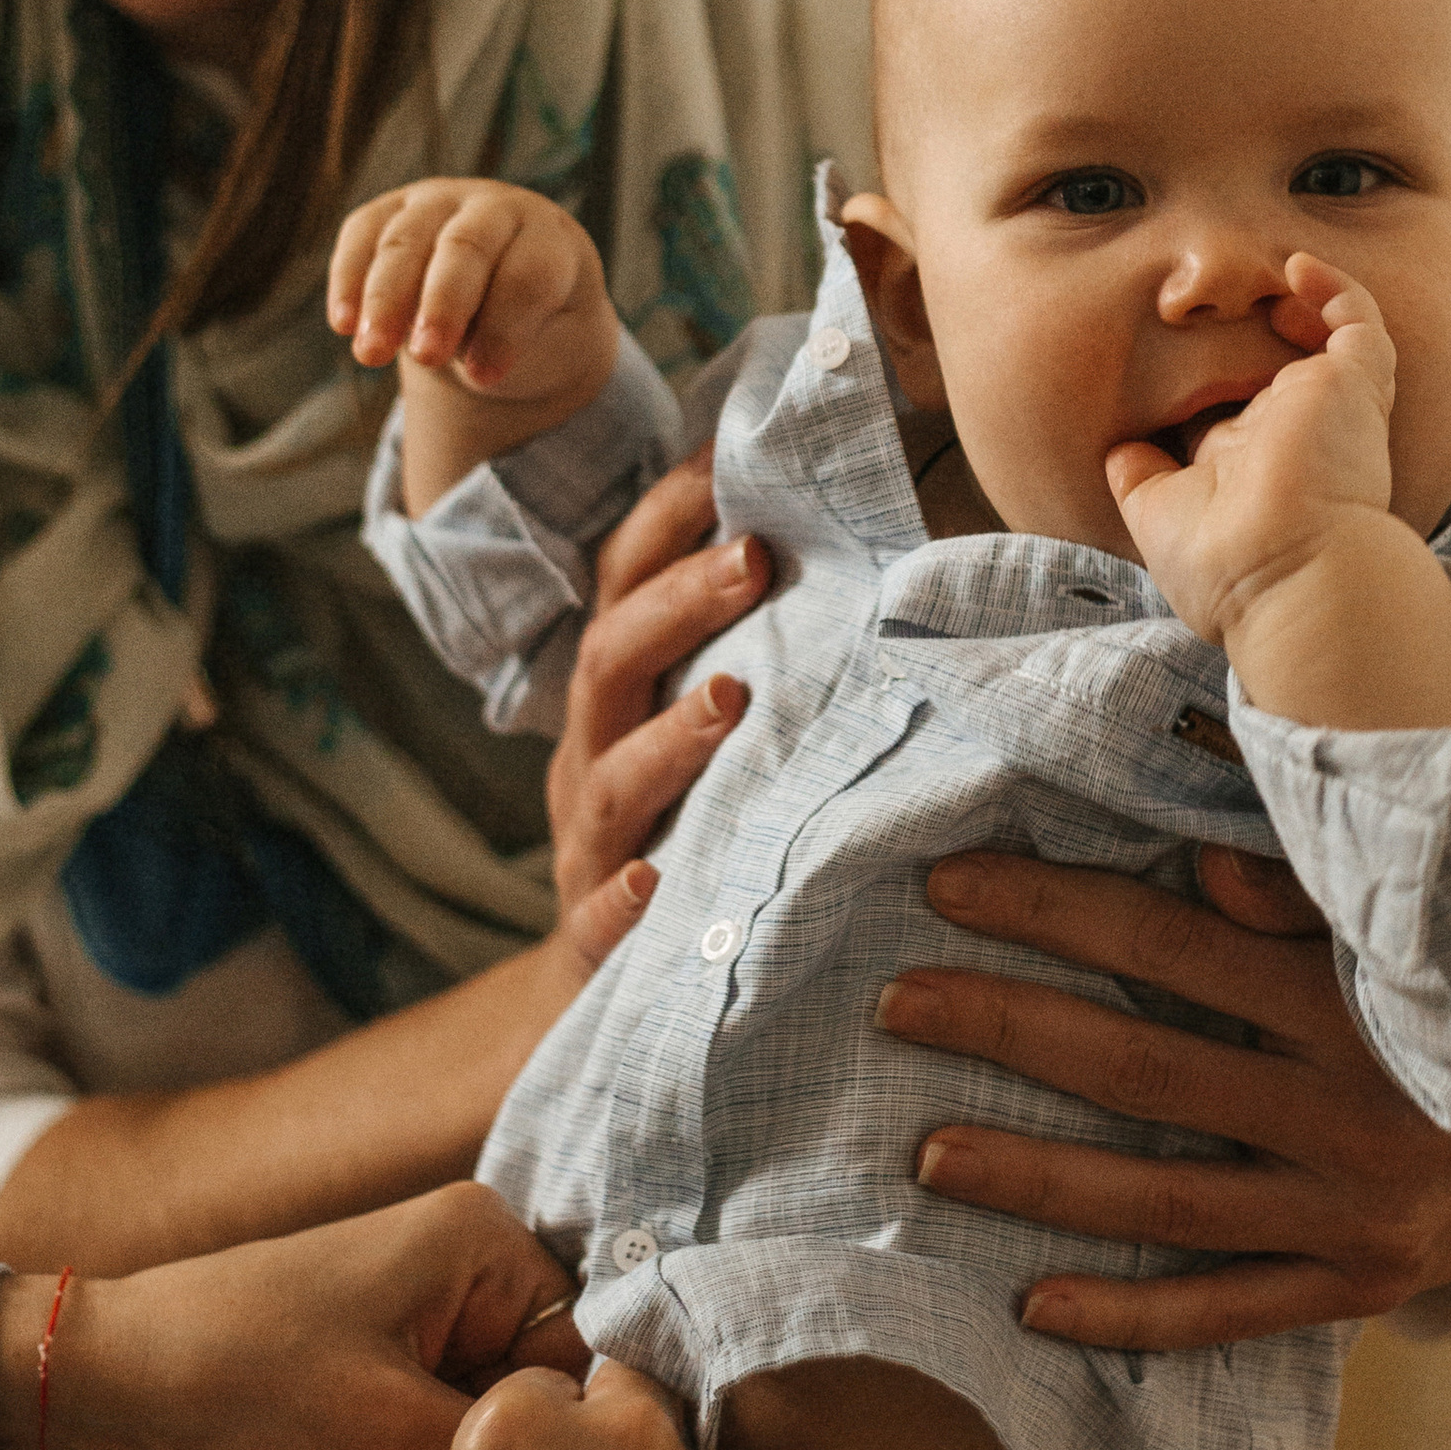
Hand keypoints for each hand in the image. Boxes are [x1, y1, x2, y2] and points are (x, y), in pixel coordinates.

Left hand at [0, 1184, 587, 1449]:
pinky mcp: (375, 1362)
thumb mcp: (387, 1422)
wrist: (110, 1390)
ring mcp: (415, 1312)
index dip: (546, 1425)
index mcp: (479, 1238)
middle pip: (528, 1385)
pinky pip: (431, 1429)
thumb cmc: (243, 1379)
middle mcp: (458, 1262)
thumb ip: (502, 1441)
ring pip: (479, 1419)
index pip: (578, 1344)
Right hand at [330, 177, 622, 512]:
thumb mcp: (543, 343)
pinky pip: (362, 235)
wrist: (505, 290)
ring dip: (384, 299)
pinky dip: (349, 279)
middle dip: (443, 305)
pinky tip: (343, 324)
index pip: (528, 275)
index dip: (505, 327)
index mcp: (549, 238)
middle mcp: (495, 206)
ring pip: (405, 241)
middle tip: (427, 358)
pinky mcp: (389, 210)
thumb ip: (506, 345)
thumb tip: (443, 356)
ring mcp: (439, 201)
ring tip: (370, 355)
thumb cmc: (534, 326)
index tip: (484, 379)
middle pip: (466, 247)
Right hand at [546, 445, 769, 963]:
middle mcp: (593, 757)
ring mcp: (590, 849)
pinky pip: (601, 918)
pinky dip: (624, 900)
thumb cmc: (690, 829)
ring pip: (610, 784)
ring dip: (667, 741)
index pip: (624, 585)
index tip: (728, 459)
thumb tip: (860, 544)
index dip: (666, 518)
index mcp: (618, 697)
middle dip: (678, 604)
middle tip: (755, 557)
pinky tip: (656, 884)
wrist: (618, 990)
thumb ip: (759, 650)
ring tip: (731, 703)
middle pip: (610, 661)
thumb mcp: (711, 734)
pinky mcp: (595, 943)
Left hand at [877, 848, 1450, 1345]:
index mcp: (1349, 997)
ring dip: (1036, 1179)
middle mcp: (1343, 1109)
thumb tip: (1192, 857)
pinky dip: (1129, 1315)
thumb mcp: (1414, 922)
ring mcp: (1347, 1211)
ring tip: (926, 1158)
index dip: (1052, 908)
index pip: (1168, 940)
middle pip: (1138, 1066)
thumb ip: (1304, 886)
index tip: (949, 883)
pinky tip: (1032, 1308)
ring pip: (1161, 1199)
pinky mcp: (1354, 1286)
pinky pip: (1223, 1310)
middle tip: (892, 1002)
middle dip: (1005, 1028)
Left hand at [1106, 252, 1390, 641]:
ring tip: (1269, 281)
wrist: (1287, 573)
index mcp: (1249, 467)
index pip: (1234, 414)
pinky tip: (1297, 268)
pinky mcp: (1358, 384)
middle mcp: (1293, 435)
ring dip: (1297, 307)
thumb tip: (1118, 451)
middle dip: (1255, 340)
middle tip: (1221, 310)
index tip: (1168, 361)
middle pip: (1278, 372)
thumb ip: (1138, 478)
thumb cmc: (1224, 564)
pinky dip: (1334, 287)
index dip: (1208, 385)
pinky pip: (1360, 321)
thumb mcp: (1157, 518)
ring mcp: (1329, 408)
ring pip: (1327, 342)